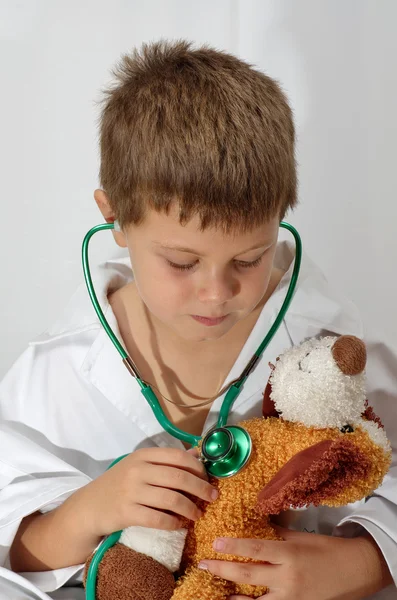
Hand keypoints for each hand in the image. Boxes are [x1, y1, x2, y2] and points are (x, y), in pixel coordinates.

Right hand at [71, 447, 217, 536]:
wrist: (89, 506)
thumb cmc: (119, 484)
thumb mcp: (139, 465)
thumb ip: (165, 461)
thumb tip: (195, 454)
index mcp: (143, 455)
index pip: (178, 456)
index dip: (197, 467)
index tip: (208, 478)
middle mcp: (138, 470)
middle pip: (179, 478)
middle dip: (201, 488)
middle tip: (213, 497)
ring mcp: (131, 491)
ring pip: (171, 499)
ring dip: (190, 508)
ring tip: (198, 514)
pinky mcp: (127, 513)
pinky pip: (158, 519)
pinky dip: (173, 523)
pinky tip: (179, 525)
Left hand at [197, 526, 391, 599]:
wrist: (355, 571)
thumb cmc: (327, 549)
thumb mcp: (301, 537)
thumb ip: (277, 535)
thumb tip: (254, 528)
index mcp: (289, 554)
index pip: (255, 549)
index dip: (233, 546)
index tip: (215, 543)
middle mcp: (287, 578)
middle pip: (248, 575)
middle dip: (222, 570)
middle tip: (203, 564)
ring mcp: (290, 598)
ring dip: (232, 596)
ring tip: (214, 590)